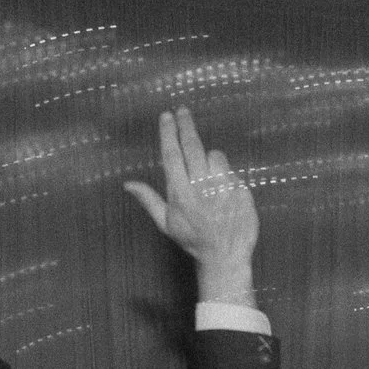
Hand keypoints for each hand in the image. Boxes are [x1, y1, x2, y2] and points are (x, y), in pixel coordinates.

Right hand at [123, 107, 257, 304]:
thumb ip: (149, 200)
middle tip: (183, 111)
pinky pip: (232, 172)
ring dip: (210, 157)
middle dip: (186, 125)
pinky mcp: (242, 191)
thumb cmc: (193, 240)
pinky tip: (223, 192)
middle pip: (192, 146)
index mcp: (180, 194)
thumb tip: (127, 184)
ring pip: (215, 155)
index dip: (168, 132)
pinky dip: (226, 177)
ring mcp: (224, 188)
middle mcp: (201, 187)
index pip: (172, 155)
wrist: (226, 257)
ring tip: (207, 172)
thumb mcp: (167, 224)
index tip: (167, 116)